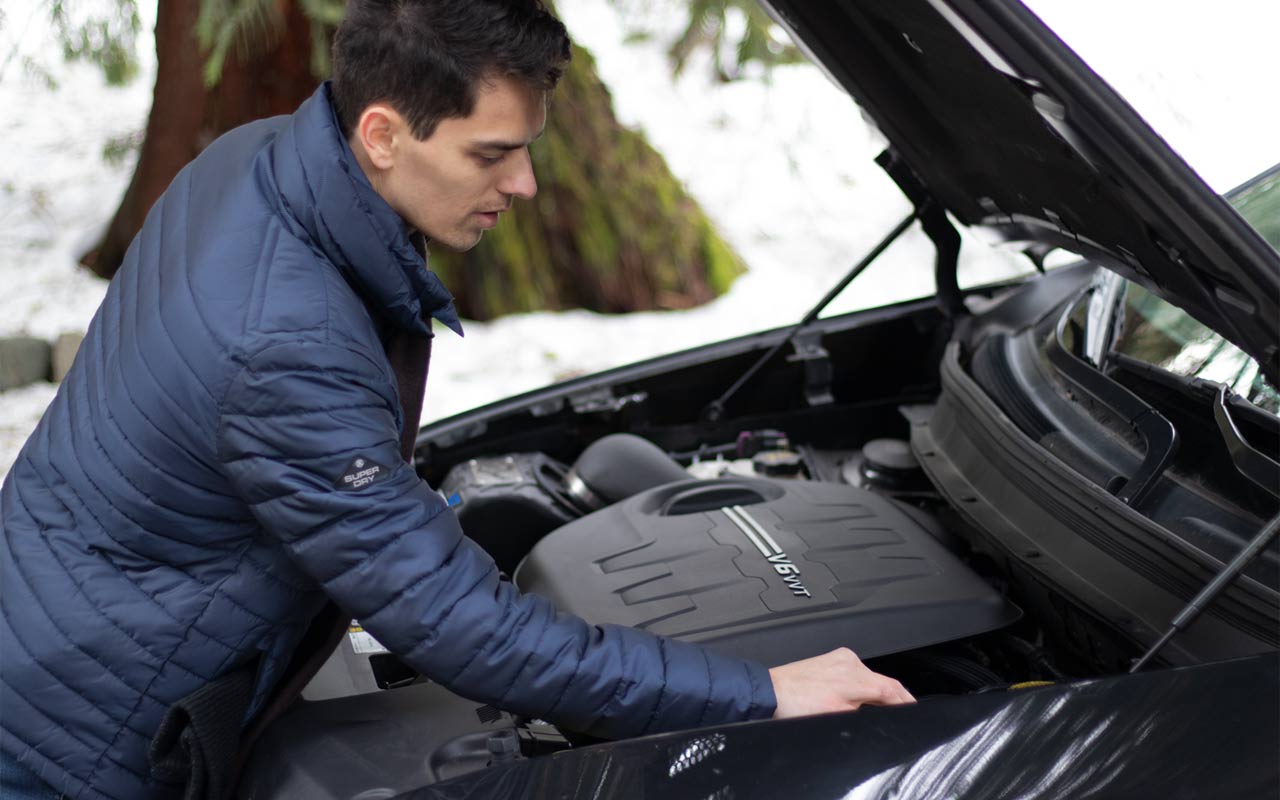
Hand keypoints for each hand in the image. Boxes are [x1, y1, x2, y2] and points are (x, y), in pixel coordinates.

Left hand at [769, 648, 914, 717]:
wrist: (769, 693)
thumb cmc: (795, 705)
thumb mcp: (836, 716)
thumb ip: (864, 714)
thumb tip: (882, 714)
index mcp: (855, 675)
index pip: (892, 689)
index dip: (906, 702)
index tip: (913, 710)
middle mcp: (849, 662)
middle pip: (883, 681)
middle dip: (894, 697)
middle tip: (901, 712)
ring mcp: (838, 659)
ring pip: (869, 677)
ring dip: (877, 691)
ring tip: (880, 707)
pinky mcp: (829, 661)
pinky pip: (855, 673)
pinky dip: (862, 684)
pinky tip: (857, 696)